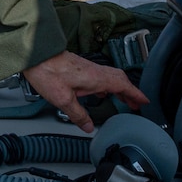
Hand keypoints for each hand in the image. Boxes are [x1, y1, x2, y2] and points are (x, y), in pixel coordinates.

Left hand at [22, 51, 149, 132]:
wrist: (36, 54)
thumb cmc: (48, 72)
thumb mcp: (64, 100)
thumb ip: (78, 115)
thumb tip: (88, 126)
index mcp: (97, 78)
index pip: (124, 85)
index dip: (136, 94)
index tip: (145, 101)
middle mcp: (96, 71)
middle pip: (120, 80)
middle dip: (130, 92)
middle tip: (135, 104)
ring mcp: (88, 68)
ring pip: (110, 77)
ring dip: (119, 88)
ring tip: (121, 99)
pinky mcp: (80, 67)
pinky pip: (101, 76)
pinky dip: (106, 85)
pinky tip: (99, 92)